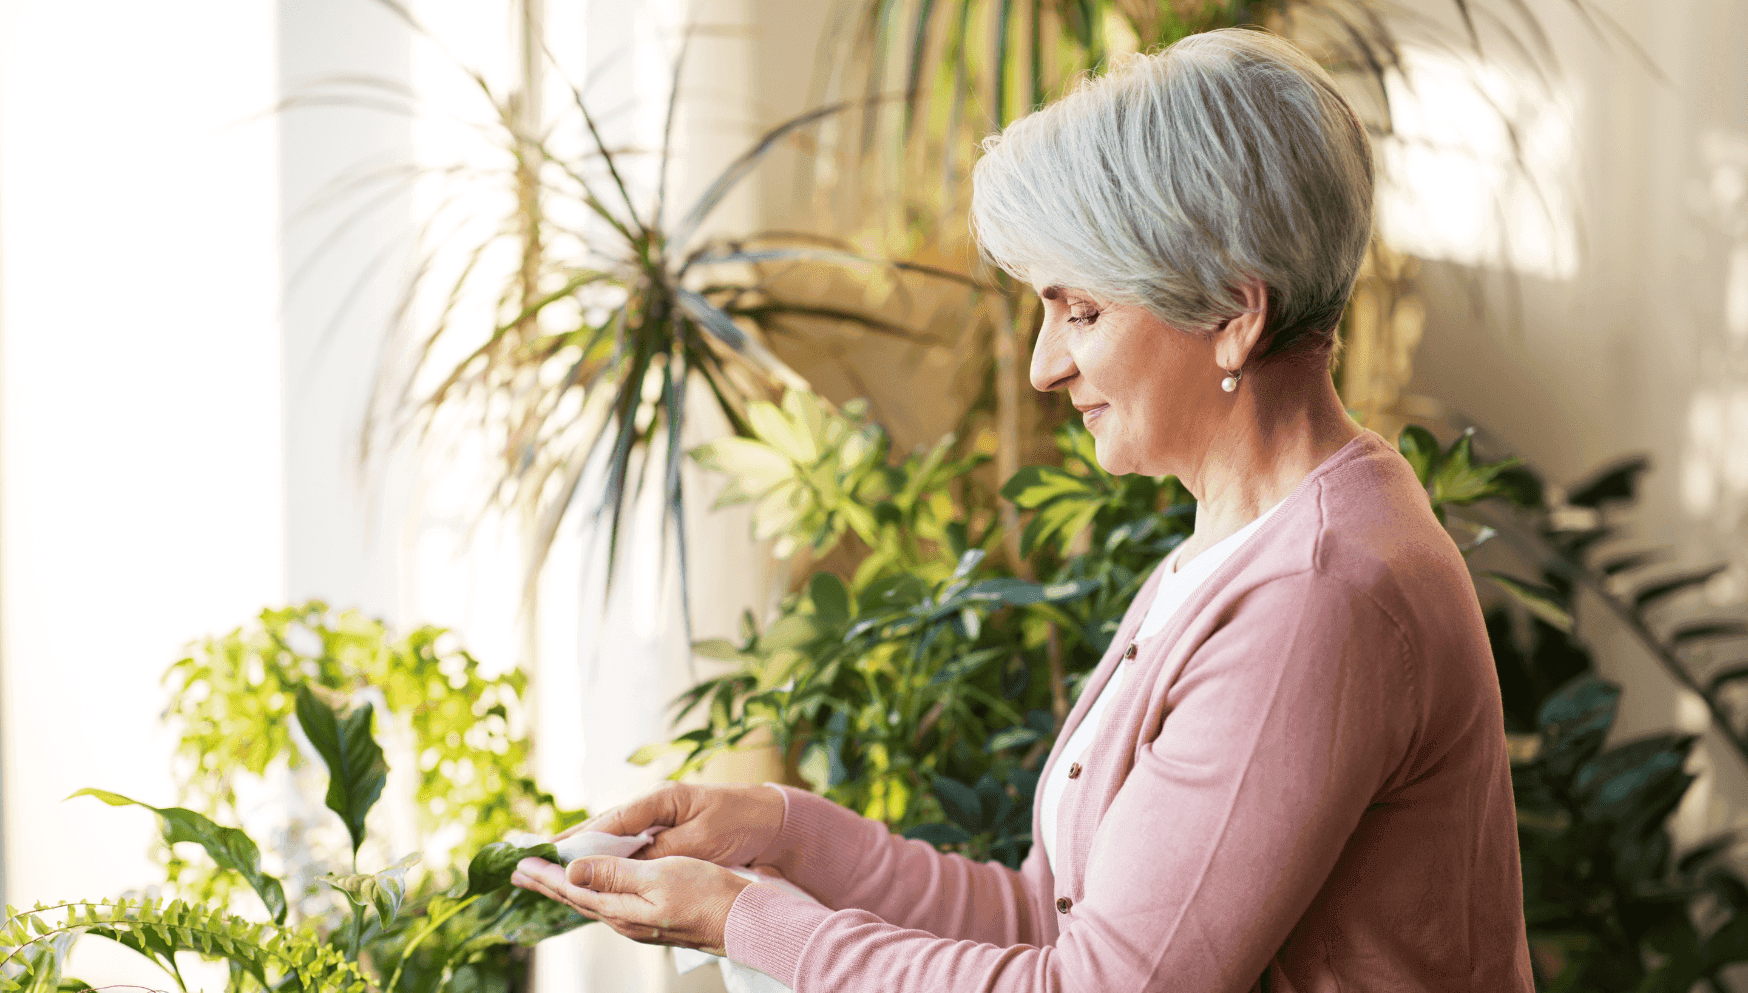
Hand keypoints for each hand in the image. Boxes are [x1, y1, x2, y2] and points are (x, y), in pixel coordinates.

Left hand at [510, 854, 753, 956]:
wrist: (741, 922)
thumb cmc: (706, 895)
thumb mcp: (659, 876)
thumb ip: (614, 874)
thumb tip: (573, 870)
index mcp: (620, 909)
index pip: (570, 888)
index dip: (544, 873)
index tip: (519, 860)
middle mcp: (623, 919)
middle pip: (574, 898)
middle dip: (545, 882)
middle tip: (518, 871)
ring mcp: (636, 922)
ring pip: (590, 901)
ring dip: (564, 887)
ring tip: (546, 878)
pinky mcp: (650, 919)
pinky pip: (608, 902)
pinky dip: (590, 889)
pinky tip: (591, 886)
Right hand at [558, 781, 785, 868]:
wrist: (772, 820)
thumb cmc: (741, 822)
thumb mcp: (703, 838)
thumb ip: (663, 848)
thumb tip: (625, 860)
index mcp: (660, 799)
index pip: (611, 821)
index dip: (579, 838)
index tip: (550, 852)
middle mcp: (653, 806)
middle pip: (603, 826)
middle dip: (570, 843)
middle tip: (534, 858)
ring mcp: (658, 818)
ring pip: (611, 836)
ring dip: (583, 850)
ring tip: (549, 864)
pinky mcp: (664, 832)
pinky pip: (627, 844)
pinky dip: (606, 855)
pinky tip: (590, 867)